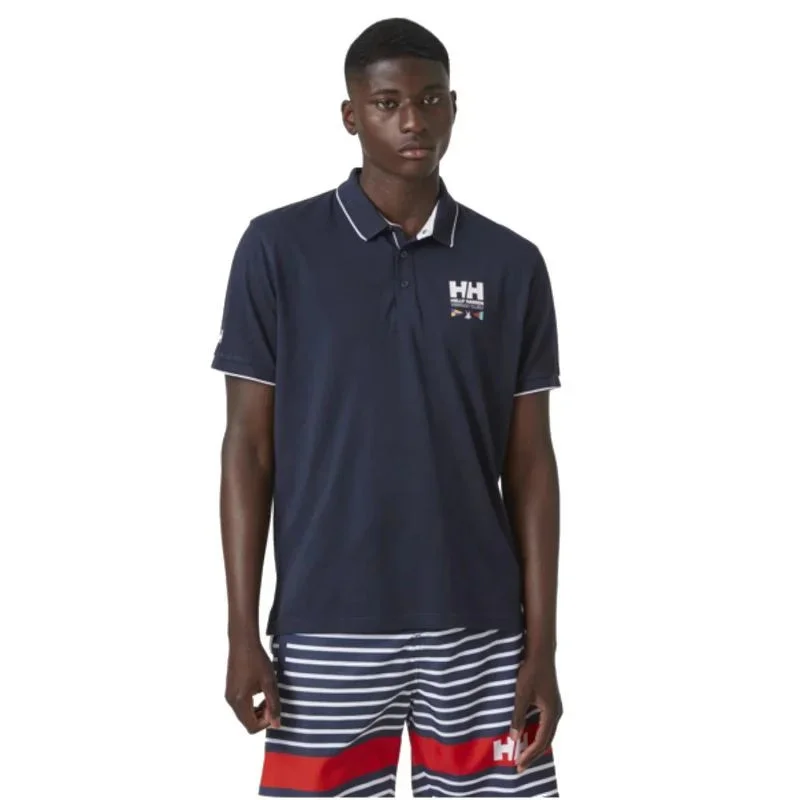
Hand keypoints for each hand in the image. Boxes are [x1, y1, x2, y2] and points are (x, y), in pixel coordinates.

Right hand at [225, 639, 280, 732]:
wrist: (243, 642)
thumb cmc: (256, 660)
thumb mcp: (269, 682)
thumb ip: (273, 704)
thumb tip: (276, 725)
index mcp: (240, 701)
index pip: (252, 727)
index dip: (266, 722)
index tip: (274, 706)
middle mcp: (231, 701)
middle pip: (247, 722)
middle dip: (262, 716)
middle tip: (272, 700)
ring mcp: (229, 695)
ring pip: (244, 713)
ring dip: (257, 709)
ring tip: (267, 694)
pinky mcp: (230, 689)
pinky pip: (241, 704)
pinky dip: (251, 703)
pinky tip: (260, 688)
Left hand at [509, 655, 562, 771]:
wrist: (540, 653)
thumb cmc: (530, 671)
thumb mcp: (521, 694)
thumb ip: (518, 716)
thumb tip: (515, 738)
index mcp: (551, 713)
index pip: (541, 741)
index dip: (530, 755)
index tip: (519, 765)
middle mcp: (555, 714)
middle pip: (546, 740)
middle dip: (533, 754)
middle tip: (520, 765)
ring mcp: (554, 708)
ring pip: (545, 733)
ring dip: (534, 744)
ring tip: (522, 754)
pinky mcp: (549, 702)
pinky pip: (543, 724)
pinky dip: (535, 733)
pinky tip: (525, 735)